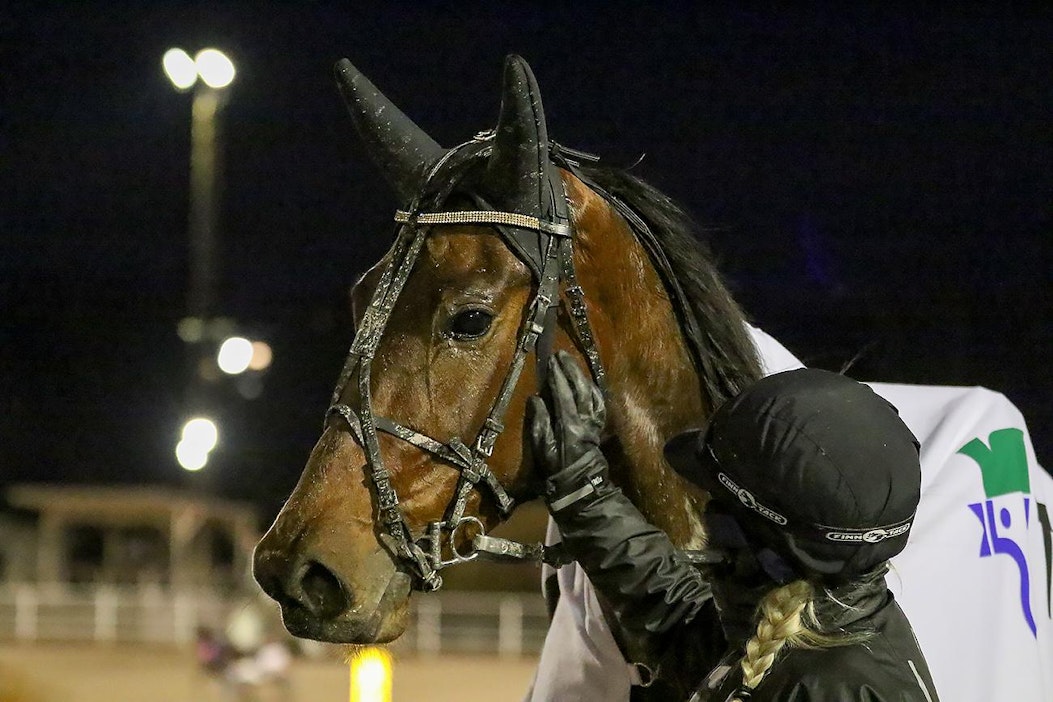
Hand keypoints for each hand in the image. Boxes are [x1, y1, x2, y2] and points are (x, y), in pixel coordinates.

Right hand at [528, 351, 608, 510]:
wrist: (581, 485)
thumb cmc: (557, 468)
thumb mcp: (542, 449)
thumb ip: (539, 423)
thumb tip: (535, 399)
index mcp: (569, 425)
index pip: (564, 394)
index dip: (557, 377)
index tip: (550, 362)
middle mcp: (585, 420)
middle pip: (580, 388)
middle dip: (571, 370)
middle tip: (561, 355)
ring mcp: (594, 422)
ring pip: (592, 393)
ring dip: (582, 376)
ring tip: (572, 363)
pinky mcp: (599, 426)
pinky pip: (599, 402)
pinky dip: (593, 389)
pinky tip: (587, 381)